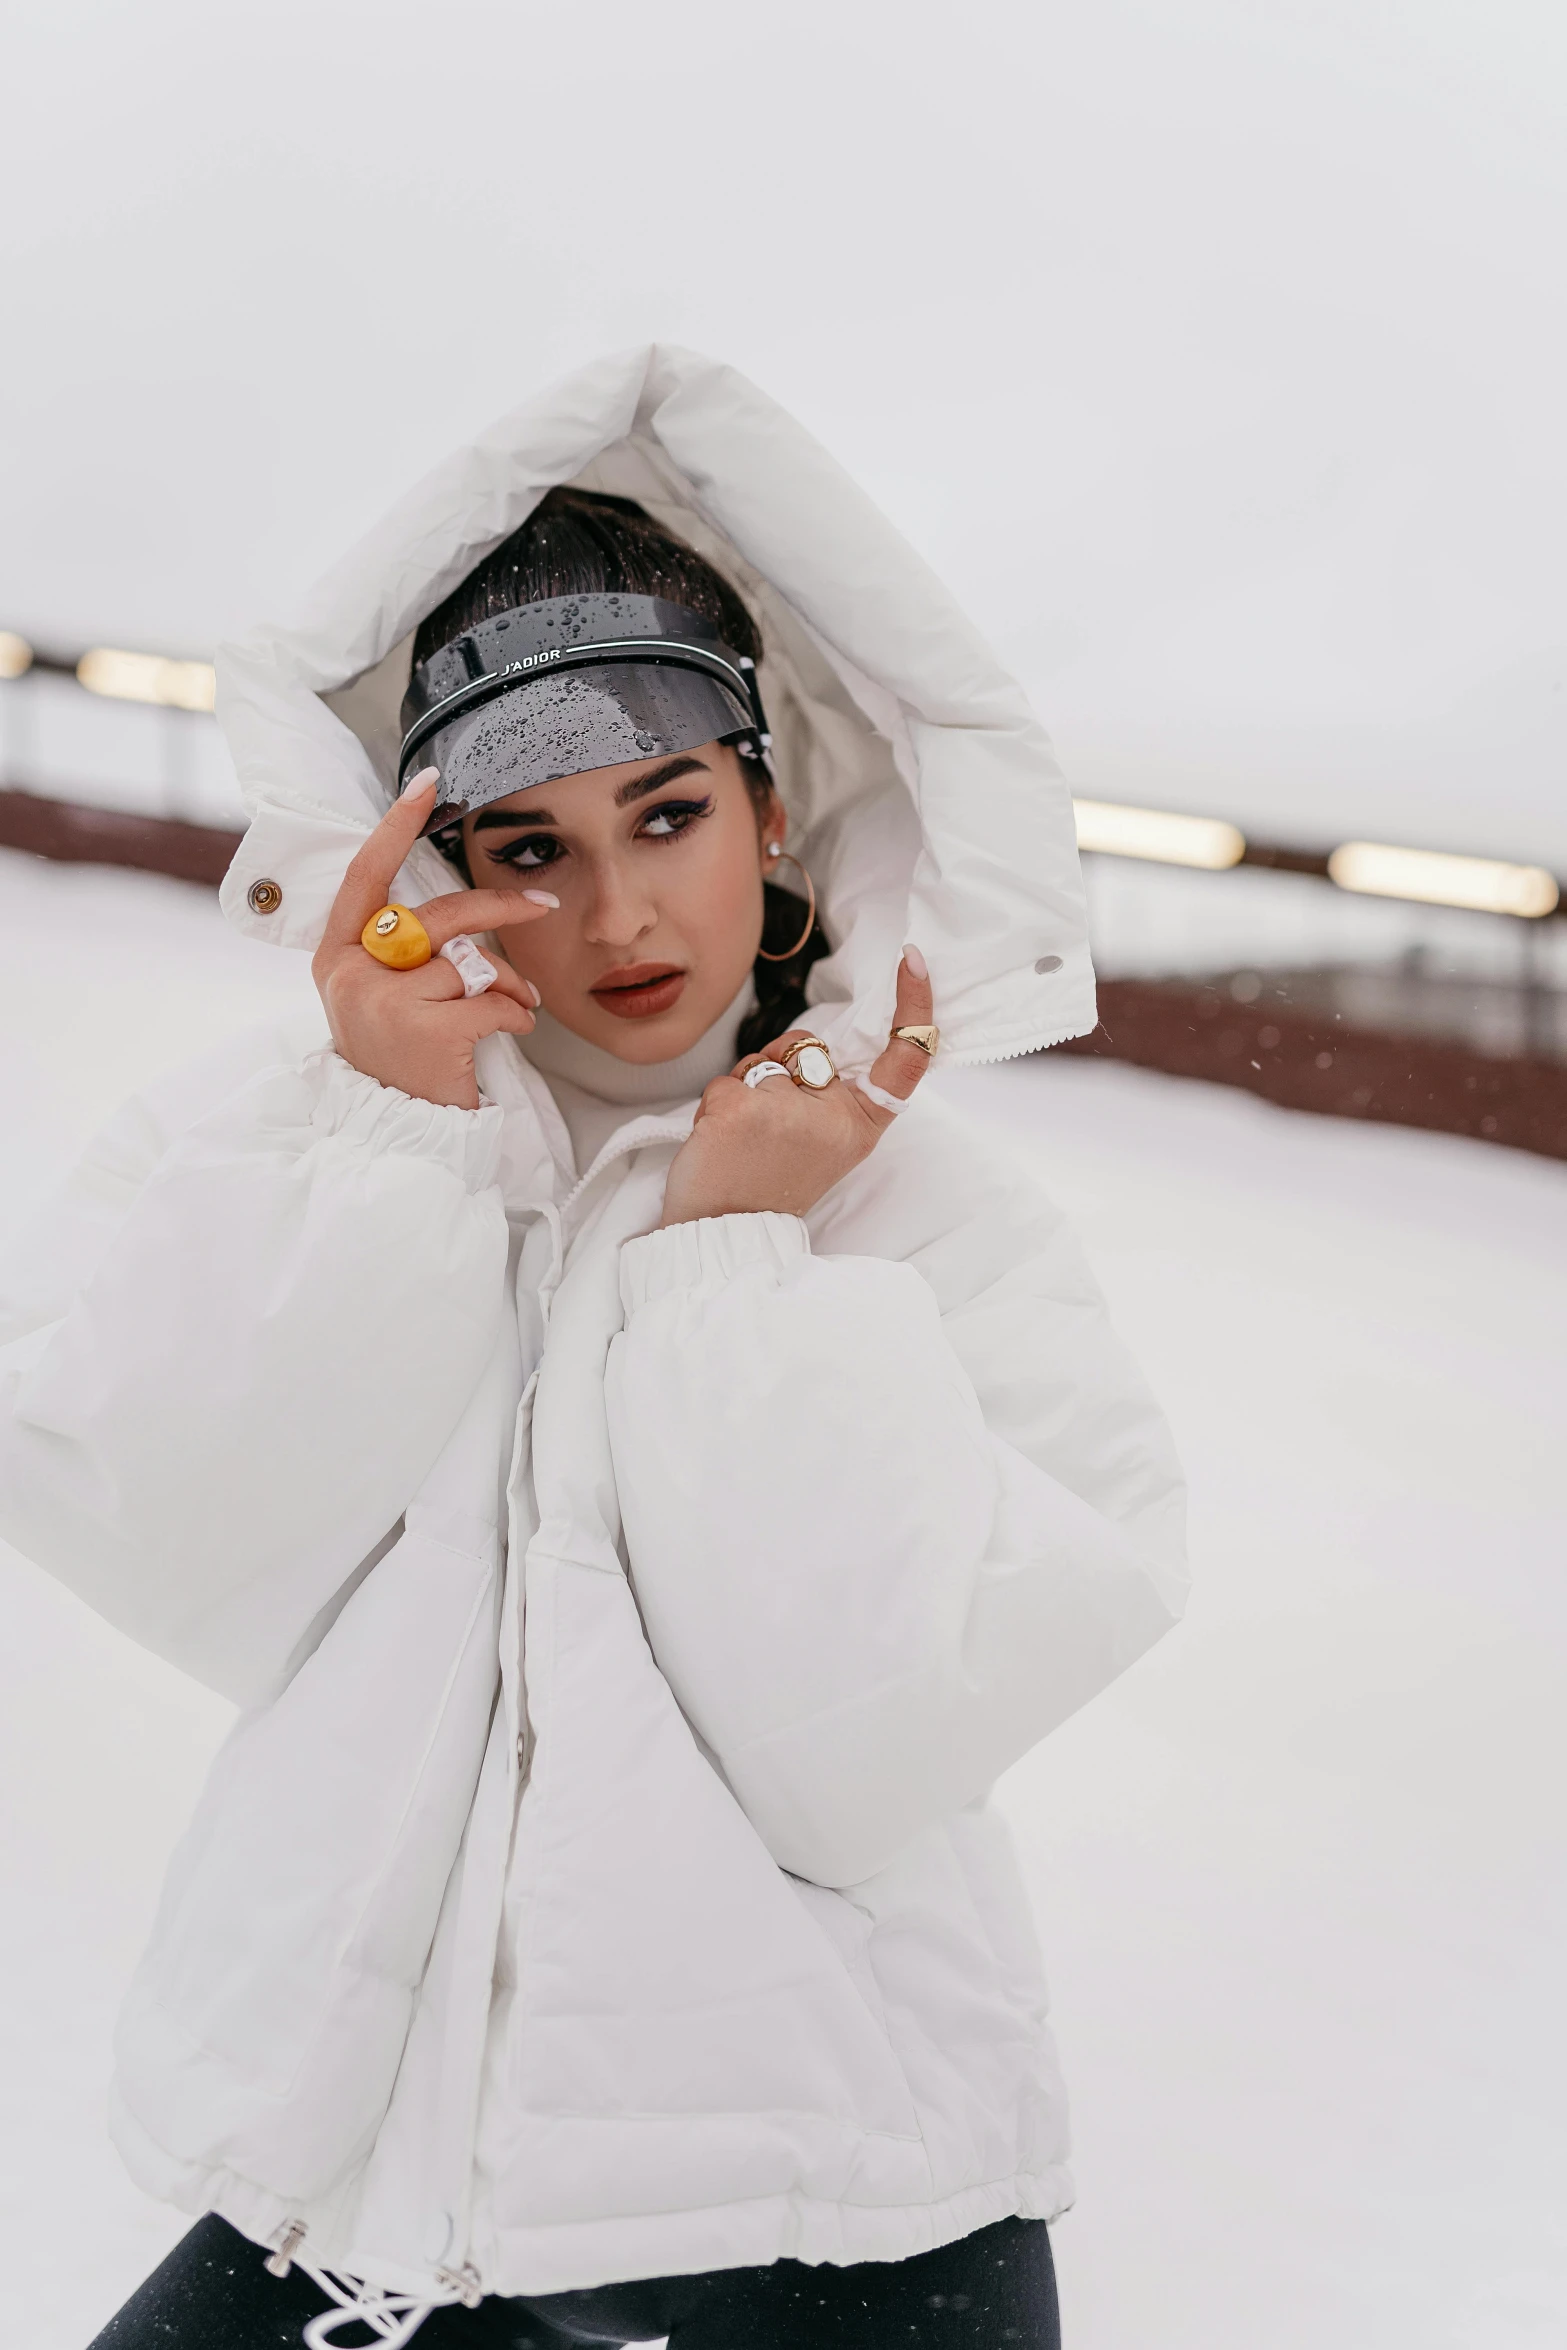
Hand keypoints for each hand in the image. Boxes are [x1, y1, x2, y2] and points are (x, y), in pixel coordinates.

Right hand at [312, 774, 556, 1109]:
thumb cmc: (404, 1064)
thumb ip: (406, 952)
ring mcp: (383, 1002)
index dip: (396, 827)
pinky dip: (515, 1015)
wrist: (401, 1138)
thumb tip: (467, 914)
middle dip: (500, 907)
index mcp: (336, 955)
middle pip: (439, 915)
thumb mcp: (386, 999)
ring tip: (518, 1005)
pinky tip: (511, 1033)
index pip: (365, 874)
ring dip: (510, 983)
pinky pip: (492, 999)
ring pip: (472, 962)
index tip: (428, 784)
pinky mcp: (425, 1030)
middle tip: (542, 906)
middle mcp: (350, 973)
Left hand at [659, 950, 935, 1226]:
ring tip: (744, 1138)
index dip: (913, 1006)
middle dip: (782, 1067)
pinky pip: (727, 1077)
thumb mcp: (827, 1146)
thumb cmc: (773, 1186)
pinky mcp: (738, 1106)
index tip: (912, 960)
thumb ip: (833, 1099)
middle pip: (808, 1048)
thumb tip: (814, 1050)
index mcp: (859, 1125)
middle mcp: (830, 1117)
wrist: (728, 1232)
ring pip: (762, 1060)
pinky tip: (720, 1139)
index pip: (901, 1060)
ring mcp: (784, 1110)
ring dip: (746, 1087)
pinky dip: (717, 1101)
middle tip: (771, 1128)